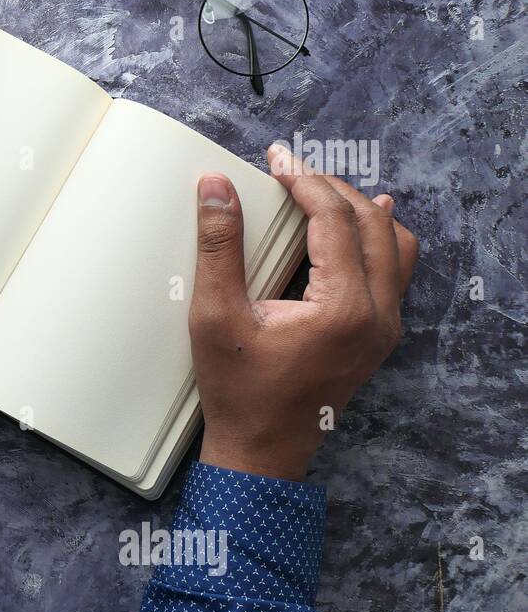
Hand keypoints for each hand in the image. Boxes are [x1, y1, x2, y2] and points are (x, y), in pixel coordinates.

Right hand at [189, 144, 418, 481]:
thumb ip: (218, 247)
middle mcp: (378, 315)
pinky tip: (357, 228)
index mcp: (343, 307)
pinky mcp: (378, 337)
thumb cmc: (238, 393)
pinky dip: (375, 241)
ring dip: (361, 212)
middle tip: (291, 171)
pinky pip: (394, 273)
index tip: (276, 160)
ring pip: (396, 246)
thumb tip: (215, 188)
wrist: (261, 451)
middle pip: (372, 224)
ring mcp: (384, 328)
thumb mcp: (215, 316)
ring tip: (323, 193)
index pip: (334, 219)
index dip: (304, 180)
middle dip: (331, 188)